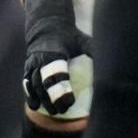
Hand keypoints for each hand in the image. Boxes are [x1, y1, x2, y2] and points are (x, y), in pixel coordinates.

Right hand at [22, 0, 83, 115]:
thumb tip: (110, 61)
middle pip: (44, 82)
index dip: (62, 90)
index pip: (58, 75)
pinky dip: (30, 94)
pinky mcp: (28, 66)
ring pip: (34, 83)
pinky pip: (27, 82)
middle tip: (61, 111)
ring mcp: (32, 62)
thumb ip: (93, 49)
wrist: (46, 25)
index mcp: (55, 53)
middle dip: (51, 98)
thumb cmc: (69, 36)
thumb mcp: (82, 40)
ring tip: (53, 112)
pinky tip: (34, 106)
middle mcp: (41, 58)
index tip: (71, 102)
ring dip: (42, 99)